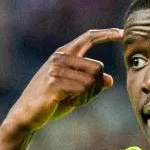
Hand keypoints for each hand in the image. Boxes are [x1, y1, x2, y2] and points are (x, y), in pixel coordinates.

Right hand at [4, 28, 123, 130]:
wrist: (27, 115)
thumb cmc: (52, 102)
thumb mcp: (75, 91)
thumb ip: (91, 83)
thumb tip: (110, 80)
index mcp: (64, 54)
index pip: (88, 38)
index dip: (106, 34)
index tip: (122, 33)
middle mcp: (59, 58)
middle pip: (98, 67)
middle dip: (97, 87)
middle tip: (83, 99)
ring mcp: (55, 69)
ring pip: (91, 81)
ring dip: (87, 96)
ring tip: (72, 101)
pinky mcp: (53, 83)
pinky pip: (81, 90)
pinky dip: (79, 100)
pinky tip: (66, 103)